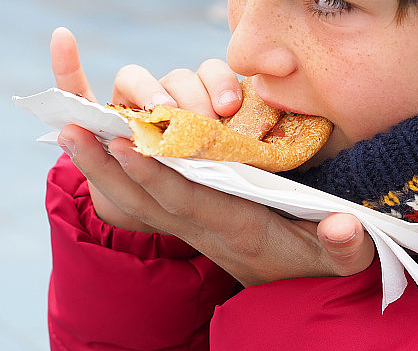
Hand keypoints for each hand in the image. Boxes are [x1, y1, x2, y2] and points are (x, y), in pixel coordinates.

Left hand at [49, 27, 374, 284]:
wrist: (292, 289)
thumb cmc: (318, 263)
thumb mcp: (341, 258)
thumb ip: (346, 246)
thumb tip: (345, 227)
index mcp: (237, 228)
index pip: (189, 200)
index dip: (157, 176)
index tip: (127, 145)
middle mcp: (205, 227)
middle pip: (147, 199)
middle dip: (108, 166)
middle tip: (71, 129)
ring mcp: (192, 224)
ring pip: (137, 199)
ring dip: (101, 167)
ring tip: (70, 130)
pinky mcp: (189, 217)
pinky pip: (144, 198)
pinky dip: (117, 172)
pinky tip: (99, 144)